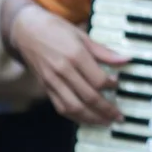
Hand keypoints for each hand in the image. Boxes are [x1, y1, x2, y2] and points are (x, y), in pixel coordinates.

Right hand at [10, 5, 127, 124]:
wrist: (25, 30)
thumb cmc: (56, 29)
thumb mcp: (82, 36)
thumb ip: (104, 52)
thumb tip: (126, 60)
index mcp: (75, 55)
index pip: (98, 80)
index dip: (112, 86)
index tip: (118, 85)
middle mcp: (63, 71)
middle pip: (88, 97)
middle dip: (107, 110)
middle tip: (119, 116)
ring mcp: (52, 81)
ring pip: (74, 107)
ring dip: (92, 118)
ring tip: (106, 122)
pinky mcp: (45, 88)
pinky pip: (60, 107)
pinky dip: (74, 116)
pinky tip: (86, 119)